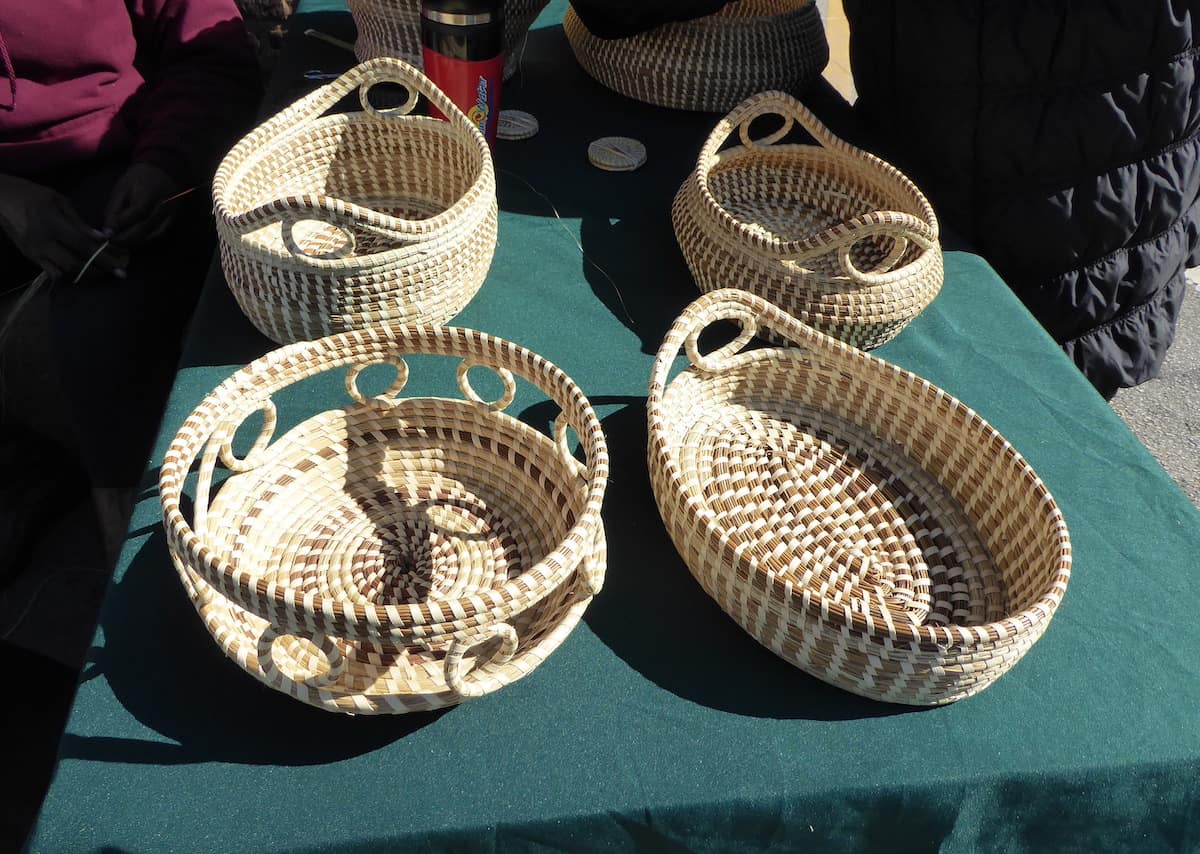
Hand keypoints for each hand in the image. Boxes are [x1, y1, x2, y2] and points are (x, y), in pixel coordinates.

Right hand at [0, 175, 118, 280]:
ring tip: (101, 272)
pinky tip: (79, 270)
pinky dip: (68, 274)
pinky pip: (51, 272)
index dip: (104, 258)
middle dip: (98, 271)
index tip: (120, 267)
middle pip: (74, 264)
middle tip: (114, 273)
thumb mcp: (58, 200)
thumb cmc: (31, 194)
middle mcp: (43, 241)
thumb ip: (79, 221)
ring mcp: (34, 251)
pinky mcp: (29, 256)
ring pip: (63, 272)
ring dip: (84, 274)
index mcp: (52, 224)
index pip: (83, 246)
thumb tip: (101, 238)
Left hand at [103, 162, 181, 245]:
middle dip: (127, 239)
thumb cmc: (138, 179)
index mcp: (149, 193)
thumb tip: (108, 231)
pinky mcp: (173, 220)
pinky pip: (160, 235)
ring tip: (123, 243)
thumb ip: (114, 210)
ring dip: (137, 242)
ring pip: (154, 235)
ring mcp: (171, 214)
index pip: (137, 213)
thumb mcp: (121, 189)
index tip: (108, 235)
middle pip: (146, 228)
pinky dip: (147, 240)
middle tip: (113, 243)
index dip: (122, 226)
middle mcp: (163, 206)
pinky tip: (136, 240)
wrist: (162, 172)